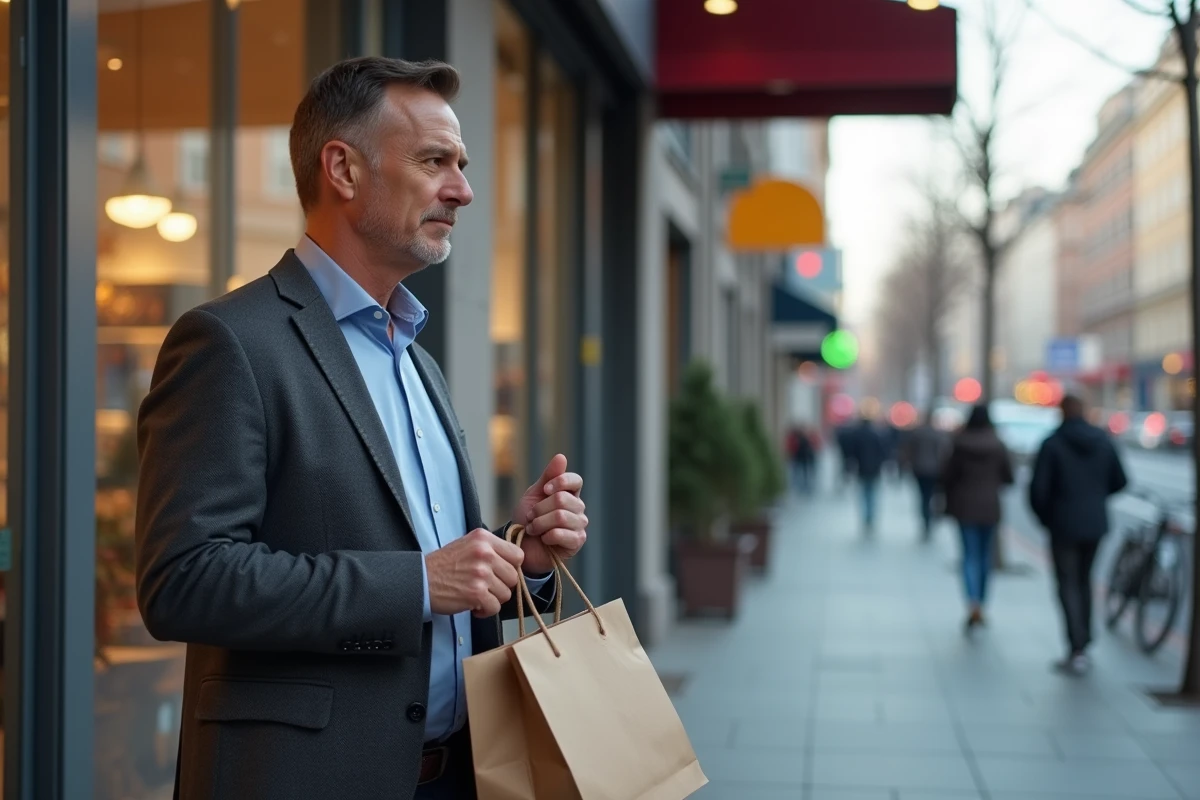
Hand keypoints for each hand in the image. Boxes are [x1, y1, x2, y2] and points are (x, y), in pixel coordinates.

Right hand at [425, 529, 524, 617]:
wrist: (421, 580)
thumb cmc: (442, 565)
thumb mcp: (467, 545)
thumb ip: (490, 550)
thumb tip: (512, 564)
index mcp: (484, 539)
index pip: (517, 555)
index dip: (510, 568)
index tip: (499, 573)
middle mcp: (485, 553)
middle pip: (513, 577)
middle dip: (500, 586)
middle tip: (484, 587)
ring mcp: (481, 573)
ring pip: (505, 594)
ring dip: (492, 599)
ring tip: (476, 595)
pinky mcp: (476, 593)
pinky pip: (495, 608)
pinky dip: (485, 611)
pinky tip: (473, 605)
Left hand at [513, 454, 587, 574]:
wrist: (520, 546)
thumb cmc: (527, 520)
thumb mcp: (533, 495)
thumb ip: (548, 477)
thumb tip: (561, 457)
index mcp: (569, 494)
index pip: (575, 480)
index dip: (559, 482)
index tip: (545, 489)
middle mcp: (578, 509)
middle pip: (562, 499)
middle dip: (540, 508)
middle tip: (531, 517)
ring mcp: (579, 526)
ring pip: (560, 516)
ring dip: (540, 523)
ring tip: (533, 529)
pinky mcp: (576, 542)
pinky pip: (562, 534)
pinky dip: (547, 536)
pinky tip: (543, 539)